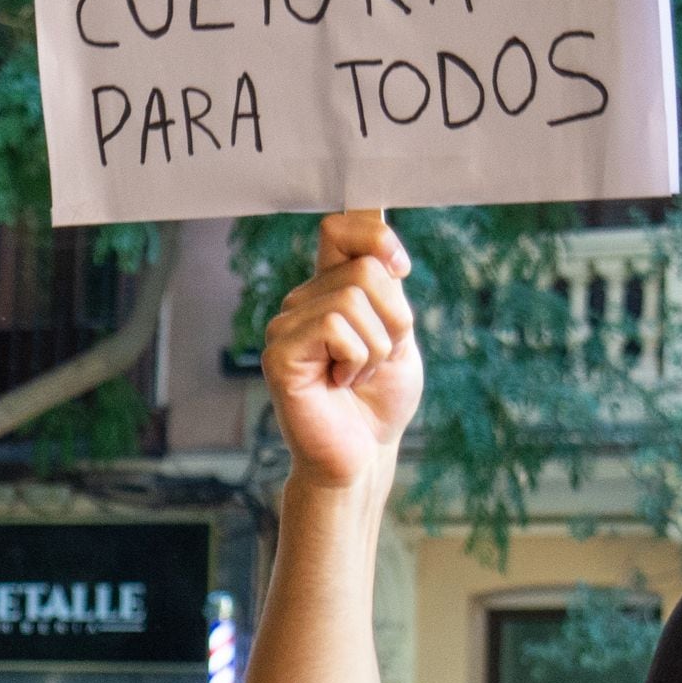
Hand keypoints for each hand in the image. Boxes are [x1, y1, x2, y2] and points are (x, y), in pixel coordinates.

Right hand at [263, 211, 421, 488]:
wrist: (364, 454)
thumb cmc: (379, 399)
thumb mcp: (396, 332)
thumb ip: (386, 289)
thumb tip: (384, 249)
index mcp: (329, 290)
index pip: (341, 228)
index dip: (375, 234)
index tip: (401, 267)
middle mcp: (302, 301)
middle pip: (365, 267)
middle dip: (394, 318)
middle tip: (377, 359)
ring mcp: (285, 326)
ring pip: (354, 297)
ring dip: (377, 347)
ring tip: (357, 376)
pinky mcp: (279, 353)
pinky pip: (334, 326)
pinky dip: (357, 359)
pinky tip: (339, 384)